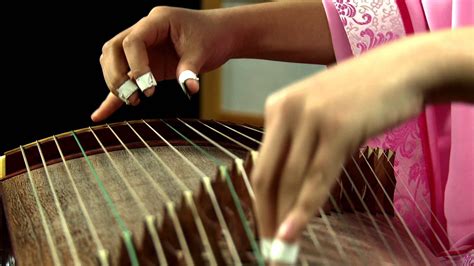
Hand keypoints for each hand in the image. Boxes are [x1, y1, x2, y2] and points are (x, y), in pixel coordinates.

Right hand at [92, 7, 234, 121]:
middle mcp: (144, 32)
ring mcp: (142, 48)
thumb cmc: (210, 36)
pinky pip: (125, 79)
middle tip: (133, 96)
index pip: (132, 41)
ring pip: (112, 61)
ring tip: (132, 100)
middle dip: (117, 75)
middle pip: (113, 50)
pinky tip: (100, 115)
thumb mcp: (202, 51)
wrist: (218, 35)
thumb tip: (188, 88)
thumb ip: (190, 69)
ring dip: (115, 83)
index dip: (136, 65)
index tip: (148, 87)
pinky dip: (113, 97)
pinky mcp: (144, 65)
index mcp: (157, 21)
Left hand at [250, 34, 428, 257]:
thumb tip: (291, 193)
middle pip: (266, 175)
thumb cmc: (362, 97)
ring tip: (282, 248)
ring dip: (284, 218)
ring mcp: (310, 117)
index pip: (262, 164)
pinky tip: (292, 231)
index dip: (261, 201)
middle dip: (266, 215)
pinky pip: (317, 178)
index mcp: (276, 107)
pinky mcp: (337, 127)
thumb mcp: (321, 117)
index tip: (265, 225)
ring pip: (289, 180)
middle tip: (270, 246)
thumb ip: (303, 147)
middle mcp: (286, 110)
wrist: (403, 69)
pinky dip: (303, 209)